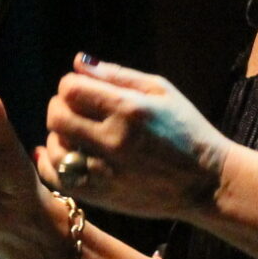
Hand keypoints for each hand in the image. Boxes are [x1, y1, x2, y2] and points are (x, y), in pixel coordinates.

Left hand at [39, 54, 232, 220]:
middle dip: (60, 107)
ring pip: (54, 147)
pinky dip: (50, 164)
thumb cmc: (186, 130)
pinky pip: (57, 178)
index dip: (70, 84)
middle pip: (57, 116)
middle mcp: (113, 140)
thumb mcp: (161, 91)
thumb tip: (78, 62)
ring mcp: (105, 171)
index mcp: (129, 109)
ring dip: (58, 135)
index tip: (83, 90)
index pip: (70, 88)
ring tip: (75, 133)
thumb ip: (117, 74)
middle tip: (74, 110)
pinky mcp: (101, 196)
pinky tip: (61, 155)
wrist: (207, 182)